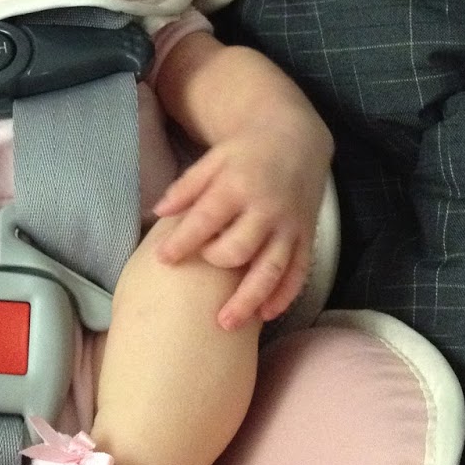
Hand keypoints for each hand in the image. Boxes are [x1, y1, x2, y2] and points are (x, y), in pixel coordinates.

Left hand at [151, 121, 330, 331]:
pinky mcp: (307, 238)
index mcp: (238, 186)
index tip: (162, 259)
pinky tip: (265, 315)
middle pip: (239, 248)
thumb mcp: (213, 160)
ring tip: (225, 324)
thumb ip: (186, 187)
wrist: (296, 139)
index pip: (207, 218)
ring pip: (271, 270)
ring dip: (249, 300)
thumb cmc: (245, 153)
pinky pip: (298, 273)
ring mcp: (289, 227)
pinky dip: (284, 297)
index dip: (183, 241)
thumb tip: (157, 212)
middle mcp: (266, 209)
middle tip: (200, 272)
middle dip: (216, 263)